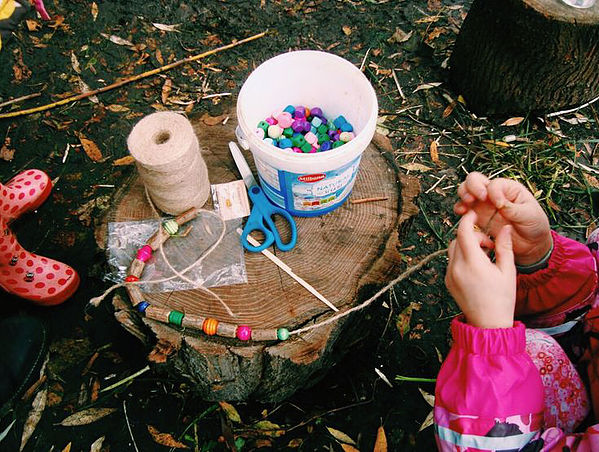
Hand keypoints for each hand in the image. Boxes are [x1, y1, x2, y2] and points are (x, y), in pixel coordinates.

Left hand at [445, 210, 515, 328]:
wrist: (488, 324)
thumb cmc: (502, 299)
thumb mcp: (508, 271)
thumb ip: (505, 247)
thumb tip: (505, 227)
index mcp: (472, 263)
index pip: (463, 232)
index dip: (468, 220)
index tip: (475, 215)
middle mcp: (456, 268)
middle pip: (457, 239)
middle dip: (472, 235)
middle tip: (489, 244)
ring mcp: (449, 275)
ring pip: (452, 250)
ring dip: (466, 246)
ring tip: (484, 256)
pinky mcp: (448, 282)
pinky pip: (451, 262)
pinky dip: (461, 257)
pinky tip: (477, 267)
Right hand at [454, 172, 551, 265]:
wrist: (530, 243)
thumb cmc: (534, 225)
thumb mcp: (529, 215)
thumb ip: (512, 207)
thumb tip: (497, 201)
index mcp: (509, 188)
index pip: (494, 183)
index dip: (493, 192)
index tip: (499, 205)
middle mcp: (493, 193)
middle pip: (474, 179)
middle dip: (472, 187)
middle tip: (476, 199)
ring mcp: (483, 204)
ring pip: (465, 191)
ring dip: (463, 195)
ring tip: (466, 206)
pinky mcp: (476, 216)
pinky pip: (463, 208)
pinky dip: (459, 209)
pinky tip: (462, 214)